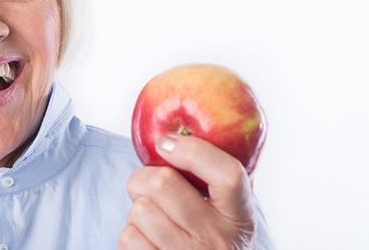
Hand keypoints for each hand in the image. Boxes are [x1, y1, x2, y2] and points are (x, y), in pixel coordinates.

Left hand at [119, 134, 255, 248]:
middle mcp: (218, 240)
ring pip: (140, 210)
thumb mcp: (230, 211)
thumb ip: (217, 176)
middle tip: (147, 185)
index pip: (228, 175)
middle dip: (144, 178)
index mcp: (240, 217)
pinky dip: (131, 233)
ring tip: (153, 217)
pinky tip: (148, 239)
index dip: (193, 151)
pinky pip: (128, 236)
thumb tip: (180, 130)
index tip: (166, 142)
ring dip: (137, 209)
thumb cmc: (212, 237)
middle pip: (163, 184)